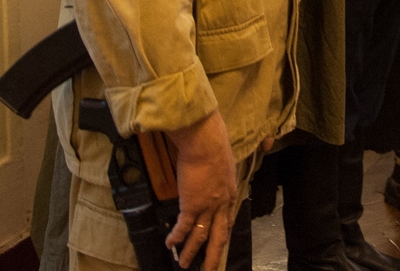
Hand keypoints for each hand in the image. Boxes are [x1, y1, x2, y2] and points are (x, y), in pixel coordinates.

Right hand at [165, 110, 236, 270]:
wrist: (206, 142)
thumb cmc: (213, 143)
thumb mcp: (222, 160)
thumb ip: (217, 171)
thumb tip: (211, 169)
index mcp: (229, 193)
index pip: (227, 219)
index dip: (223, 233)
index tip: (220, 243)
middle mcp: (221, 204)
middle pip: (218, 236)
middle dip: (213, 254)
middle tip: (209, 268)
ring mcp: (208, 206)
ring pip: (200, 236)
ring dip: (191, 251)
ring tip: (185, 264)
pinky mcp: (192, 205)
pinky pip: (184, 227)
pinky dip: (177, 237)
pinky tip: (170, 244)